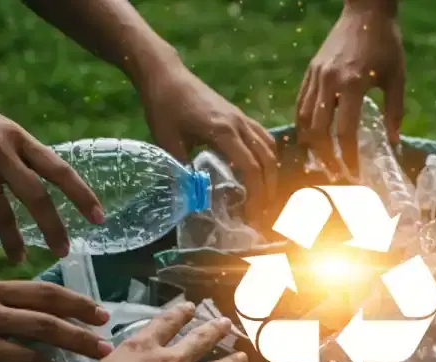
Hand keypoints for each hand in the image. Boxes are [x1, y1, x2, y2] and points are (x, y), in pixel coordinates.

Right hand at [0, 76, 103, 260]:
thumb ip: (19, 152)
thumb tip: (43, 182)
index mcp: (18, 137)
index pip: (59, 170)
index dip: (82, 196)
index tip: (100, 219)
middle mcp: (0, 150)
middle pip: (36, 196)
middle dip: (53, 228)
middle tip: (63, 252)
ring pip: (0, 212)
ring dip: (12, 241)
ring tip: (19, 259)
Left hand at [138, 62, 277, 218]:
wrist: (166, 74)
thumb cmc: (164, 106)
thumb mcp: (166, 140)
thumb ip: (180, 169)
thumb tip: (189, 198)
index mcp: (222, 131)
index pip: (250, 167)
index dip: (256, 193)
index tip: (252, 213)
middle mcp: (239, 124)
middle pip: (267, 160)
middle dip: (269, 188)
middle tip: (263, 211)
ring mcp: (241, 117)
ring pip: (269, 147)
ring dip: (271, 172)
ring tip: (264, 193)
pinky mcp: (239, 114)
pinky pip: (263, 136)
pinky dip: (267, 155)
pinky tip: (259, 169)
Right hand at [296, 2, 403, 173]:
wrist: (366, 11)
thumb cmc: (386, 43)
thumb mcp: (397, 77)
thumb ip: (395, 111)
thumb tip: (394, 142)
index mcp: (353, 84)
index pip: (344, 131)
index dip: (347, 156)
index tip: (353, 172)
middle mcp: (330, 81)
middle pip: (318, 129)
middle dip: (325, 155)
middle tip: (335, 171)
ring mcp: (316, 75)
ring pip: (303, 117)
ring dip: (310, 142)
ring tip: (320, 159)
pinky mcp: (311, 70)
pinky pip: (300, 102)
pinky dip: (302, 122)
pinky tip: (310, 136)